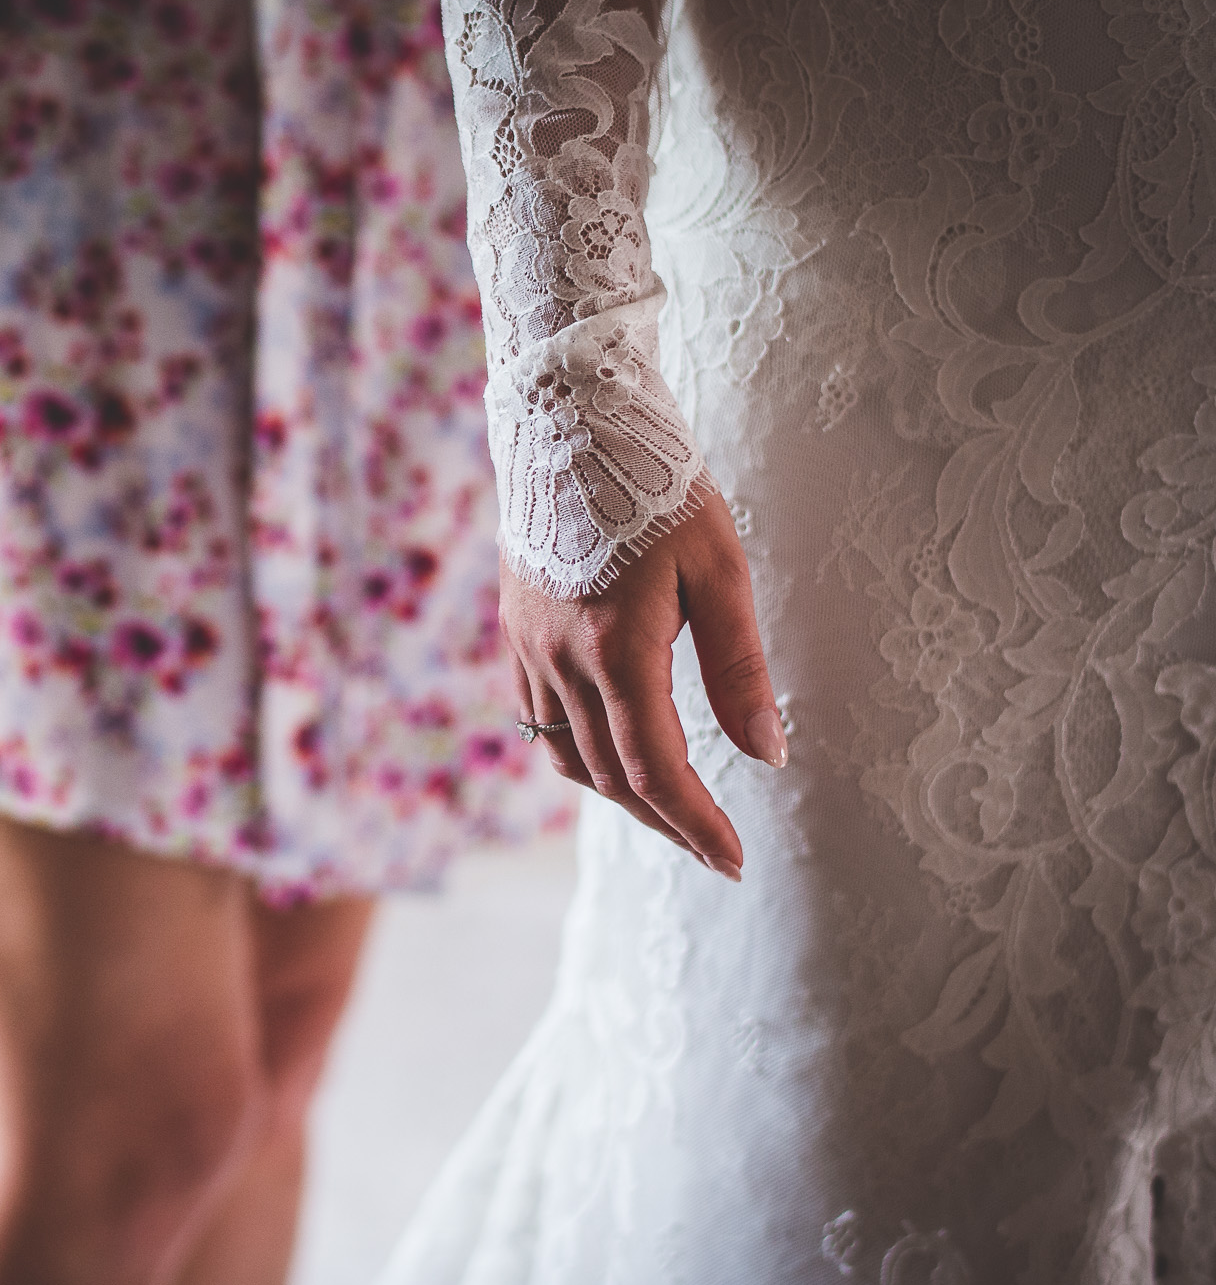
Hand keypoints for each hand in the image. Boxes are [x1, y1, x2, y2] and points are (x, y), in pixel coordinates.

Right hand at [502, 487, 784, 878]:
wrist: (568, 422)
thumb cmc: (656, 486)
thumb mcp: (721, 570)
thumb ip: (740, 668)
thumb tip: (769, 755)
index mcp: (616, 648)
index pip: (656, 768)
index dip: (696, 824)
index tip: (734, 861)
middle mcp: (561, 660)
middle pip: (611, 776)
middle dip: (667, 822)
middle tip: (715, 850)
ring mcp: (529, 648)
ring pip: (568, 757)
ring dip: (621, 797)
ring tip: (670, 812)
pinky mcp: (515, 631)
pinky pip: (539, 720)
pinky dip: (578, 755)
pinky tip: (612, 754)